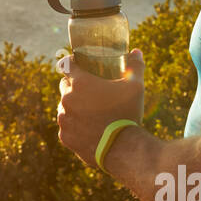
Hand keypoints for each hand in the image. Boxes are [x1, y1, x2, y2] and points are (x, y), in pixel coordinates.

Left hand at [57, 49, 145, 168]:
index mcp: (80, 82)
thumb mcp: (136, 87)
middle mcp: (67, 98)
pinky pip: (66, 126)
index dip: (71, 63)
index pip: (66, 64)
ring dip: (73, 106)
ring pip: (64, 107)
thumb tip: (136, 51)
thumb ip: (135, 66)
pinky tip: (87, 128)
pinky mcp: (64, 136)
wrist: (123, 149)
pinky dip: (74, 126)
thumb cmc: (128, 114)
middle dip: (74, 86)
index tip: (77, 65)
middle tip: (89, 92)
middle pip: (64, 86)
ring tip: (90, 112)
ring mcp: (64, 118)